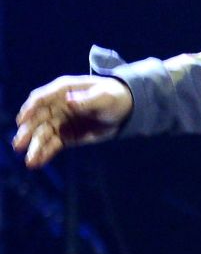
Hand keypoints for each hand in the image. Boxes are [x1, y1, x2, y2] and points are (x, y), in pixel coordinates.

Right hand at [12, 75, 133, 167]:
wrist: (126, 110)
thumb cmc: (115, 97)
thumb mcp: (105, 97)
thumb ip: (87, 100)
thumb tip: (69, 100)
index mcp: (63, 90)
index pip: (41, 98)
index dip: (30, 108)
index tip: (22, 120)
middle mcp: (57, 106)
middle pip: (37, 119)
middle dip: (28, 132)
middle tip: (20, 145)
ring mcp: (59, 121)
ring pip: (42, 134)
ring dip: (34, 147)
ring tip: (30, 160)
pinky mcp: (65, 136)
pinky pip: (52, 145)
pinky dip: (44, 153)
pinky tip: (37, 163)